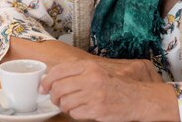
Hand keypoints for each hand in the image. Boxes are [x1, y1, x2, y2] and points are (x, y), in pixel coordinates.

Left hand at [40, 60, 177, 121]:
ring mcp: (93, 94)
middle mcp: (90, 78)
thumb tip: (54, 76)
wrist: (138, 98)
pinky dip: (75, 114)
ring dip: (65, 106)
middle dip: (54, 96)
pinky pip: (75, 114)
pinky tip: (83, 110)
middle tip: (56, 99)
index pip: (58, 71)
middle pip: (58, 88)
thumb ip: (79, 72)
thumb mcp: (98, 71)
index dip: (47, 80)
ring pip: (65, 102)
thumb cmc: (116, 85)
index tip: (43, 87)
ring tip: (72, 105)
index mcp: (89, 67)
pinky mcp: (97, 109)